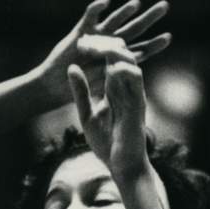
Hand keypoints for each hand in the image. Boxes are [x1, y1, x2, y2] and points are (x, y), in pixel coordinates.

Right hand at [37, 0, 170, 107]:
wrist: (55, 85)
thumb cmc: (80, 89)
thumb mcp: (105, 85)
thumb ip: (119, 74)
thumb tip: (136, 68)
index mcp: (118, 58)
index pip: (141, 49)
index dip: (154, 44)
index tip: (169, 37)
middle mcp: (110, 44)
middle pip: (134, 29)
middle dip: (150, 18)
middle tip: (165, 6)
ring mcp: (96, 37)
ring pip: (114, 20)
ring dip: (125, 12)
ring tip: (138, 3)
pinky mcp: (80, 32)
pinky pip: (89, 17)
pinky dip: (97, 9)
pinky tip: (106, 2)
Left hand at [67, 37, 149, 183]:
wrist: (122, 166)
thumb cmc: (107, 144)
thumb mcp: (87, 114)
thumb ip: (81, 92)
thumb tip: (71, 68)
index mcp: (114, 89)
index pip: (108, 59)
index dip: (96, 47)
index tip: (79, 44)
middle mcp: (125, 88)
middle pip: (119, 54)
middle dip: (102, 43)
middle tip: (84, 42)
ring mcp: (133, 94)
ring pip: (129, 60)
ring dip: (112, 50)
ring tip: (94, 48)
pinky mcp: (138, 103)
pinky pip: (136, 78)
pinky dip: (124, 68)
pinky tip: (110, 66)